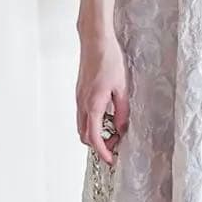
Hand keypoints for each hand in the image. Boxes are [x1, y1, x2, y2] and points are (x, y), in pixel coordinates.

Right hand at [76, 37, 129, 165]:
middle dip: (99, 144)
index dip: (103, 152)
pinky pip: (83, 115)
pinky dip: (93, 122)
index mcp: (93, 105)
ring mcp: (79, 98)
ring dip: (95, 133)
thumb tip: (121, 130)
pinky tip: (108, 116)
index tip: (111, 160)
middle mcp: (82, 104)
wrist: (95, 41)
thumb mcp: (122, 88)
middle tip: (116, 143)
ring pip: (82, 126)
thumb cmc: (109, 61)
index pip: (94, 138)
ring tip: (114, 130)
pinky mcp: (80, 93)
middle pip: (85, 135)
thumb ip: (122, 112)